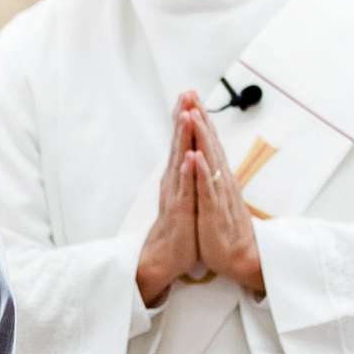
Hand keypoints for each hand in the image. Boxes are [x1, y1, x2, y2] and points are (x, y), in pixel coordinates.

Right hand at [135, 94, 201, 305]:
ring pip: (180, 162)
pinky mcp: (180, 212)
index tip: (189, 95)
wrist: (164, 259)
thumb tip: (187, 154)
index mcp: (177, 177)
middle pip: (178, 145)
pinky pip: (184, 190)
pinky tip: (189, 157)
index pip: (181, 143)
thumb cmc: (177, 228)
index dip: (185, 119)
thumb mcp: (184, 196)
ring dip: (182, 139)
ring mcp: (176, 196)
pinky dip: (187, 173)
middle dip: (182, 119)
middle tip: (186, 94)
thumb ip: (185, 175)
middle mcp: (173, 182)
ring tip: (185, 116)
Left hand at [185, 102, 264, 296]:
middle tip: (191, 94)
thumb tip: (208, 155)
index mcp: (218, 176)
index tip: (190, 96)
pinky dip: (201, 172)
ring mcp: (219, 194)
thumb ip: (213, 175)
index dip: (200, 119)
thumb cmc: (224, 227)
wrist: (239, 257)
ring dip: (201, 138)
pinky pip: (208, 189)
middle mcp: (221, 180)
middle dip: (200, 118)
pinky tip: (195, 157)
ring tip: (192, 115)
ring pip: (210, 160)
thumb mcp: (215, 196)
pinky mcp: (214, 211)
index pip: (208, 142)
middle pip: (210, 143)